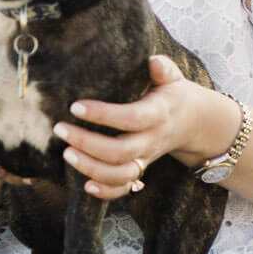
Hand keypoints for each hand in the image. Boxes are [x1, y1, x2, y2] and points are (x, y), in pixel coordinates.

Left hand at [54, 54, 211, 201]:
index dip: (103, 115)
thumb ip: (164, 69)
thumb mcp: (173, 79)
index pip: (131, 118)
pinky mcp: (140, 169)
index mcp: (158, 115)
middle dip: (86, 143)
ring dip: (91, 168)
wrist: (193, 122)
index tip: (75, 106)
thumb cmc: (172, 95)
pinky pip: (124, 188)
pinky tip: (85, 185)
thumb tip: (153, 61)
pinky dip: (106, 192)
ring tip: (66, 153)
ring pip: (120, 174)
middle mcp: (151, 140)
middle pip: (120, 152)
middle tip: (60, 129)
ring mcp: (145, 158)